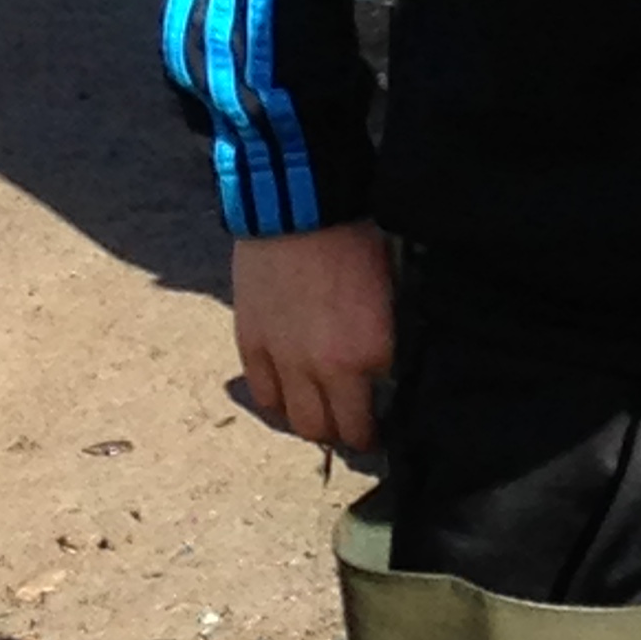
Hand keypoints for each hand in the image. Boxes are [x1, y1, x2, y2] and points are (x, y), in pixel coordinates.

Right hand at [232, 222, 393, 454]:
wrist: (302, 206)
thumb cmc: (354, 236)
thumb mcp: (387, 287)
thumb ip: (382, 334)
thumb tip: (381, 363)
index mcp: (369, 352)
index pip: (372, 415)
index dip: (376, 425)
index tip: (379, 424)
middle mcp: (327, 370)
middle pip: (333, 429)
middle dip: (345, 433)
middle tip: (350, 425)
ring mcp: (285, 362)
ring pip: (297, 422)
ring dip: (311, 423)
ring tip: (320, 413)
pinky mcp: (252, 346)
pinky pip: (264, 395)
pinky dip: (277, 401)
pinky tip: (287, 395)